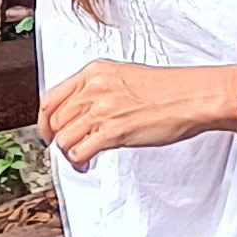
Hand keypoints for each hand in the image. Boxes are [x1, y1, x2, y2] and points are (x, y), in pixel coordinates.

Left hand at [38, 61, 236, 167]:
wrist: (193, 96)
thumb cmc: (168, 89)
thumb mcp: (124, 77)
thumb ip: (99, 90)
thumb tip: (83, 110)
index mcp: (94, 72)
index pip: (51, 98)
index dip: (44, 120)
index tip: (48, 131)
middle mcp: (94, 89)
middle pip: (54, 120)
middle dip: (56, 140)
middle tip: (66, 149)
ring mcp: (102, 110)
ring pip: (64, 139)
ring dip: (68, 154)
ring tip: (80, 159)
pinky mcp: (113, 132)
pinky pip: (79, 152)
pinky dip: (78, 163)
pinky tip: (87, 164)